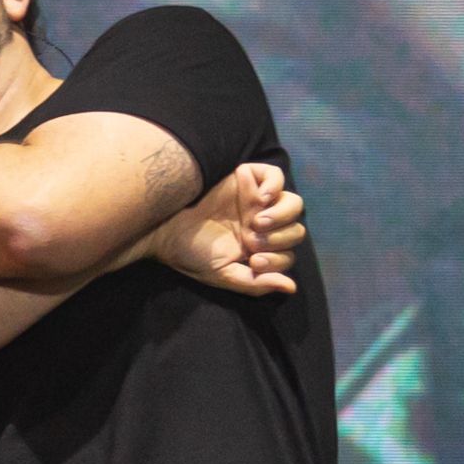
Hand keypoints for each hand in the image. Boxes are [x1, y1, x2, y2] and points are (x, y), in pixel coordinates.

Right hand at [151, 161, 303, 298]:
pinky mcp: (246, 178)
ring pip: (293, 204)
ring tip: (256, 221)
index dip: (278, 259)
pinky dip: (275, 186)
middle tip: (249, 240)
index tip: (253, 260)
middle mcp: (262, 223)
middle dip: (278, 239)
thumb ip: (256, 283)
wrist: (165, 229)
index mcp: (259, 248)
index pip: (289, 254)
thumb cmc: (191, 254)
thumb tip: (291, 288)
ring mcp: (256, 200)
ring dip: (280, 216)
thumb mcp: (224, 275)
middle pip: (297, 230)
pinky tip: (261, 198)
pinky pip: (276, 175)